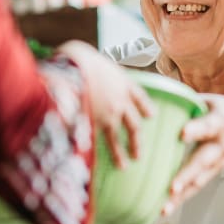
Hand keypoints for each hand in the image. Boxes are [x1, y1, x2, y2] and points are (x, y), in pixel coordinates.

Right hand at [56, 41, 153, 167]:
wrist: (72, 63)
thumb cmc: (79, 57)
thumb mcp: (96, 61)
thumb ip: (100, 73)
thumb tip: (95, 75)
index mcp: (123, 83)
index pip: (139, 98)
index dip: (145, 107)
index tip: (151, 115)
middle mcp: (119, 101)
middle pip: (133, 124)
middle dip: (136, 140)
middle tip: (138, 154)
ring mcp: (106, 114)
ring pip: (115, 138)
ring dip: (119, 153)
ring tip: (123, 165)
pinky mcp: (91, 121)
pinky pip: (97, 139)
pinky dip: (96, 150)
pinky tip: (95, 159)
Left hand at [164, 94, 223, 213]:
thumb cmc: (219, 111)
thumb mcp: (209, 100)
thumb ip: (186, 100)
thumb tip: (155, 92)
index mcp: (219, 123)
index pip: (207, 126)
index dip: (196, 129)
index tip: (182, 133)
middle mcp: (219, 147)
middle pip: (202, 161)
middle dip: (187, 174)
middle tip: (172, 186)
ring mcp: (215, 165)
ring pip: (197, 181)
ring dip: (181, 195)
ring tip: (164, 207)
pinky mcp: (208, 176)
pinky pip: (193, 190)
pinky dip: (178, 201)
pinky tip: (162, 211)